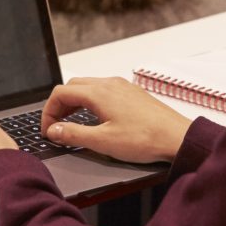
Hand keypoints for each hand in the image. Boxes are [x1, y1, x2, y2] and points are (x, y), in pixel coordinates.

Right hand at [40, 77, 191, 163]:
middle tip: (56, 126)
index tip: (48, 129)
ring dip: (75, 102)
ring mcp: (122, 87)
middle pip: (73, 86)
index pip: (61, 93)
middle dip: (60, 105)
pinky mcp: (132, 94)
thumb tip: (54, 130)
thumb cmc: (145, 139)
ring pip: (88, 87)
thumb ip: (73, 135)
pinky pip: (103, 91)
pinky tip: (96, 119)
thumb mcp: (103, 142)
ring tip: (72, 123)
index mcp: (99, 93)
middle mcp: (109, 84)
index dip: (48, 111)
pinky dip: (90, 102)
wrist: (177, 138)